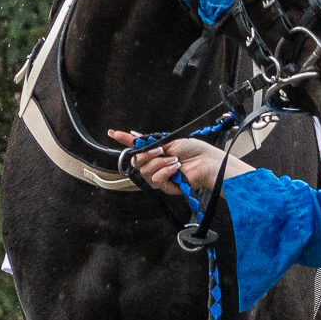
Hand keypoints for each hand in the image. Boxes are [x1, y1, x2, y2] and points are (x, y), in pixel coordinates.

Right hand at [112, 132, 244, 195]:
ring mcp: (160, 176)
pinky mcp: (167, 186)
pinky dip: (164, 172)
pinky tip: (175, 168)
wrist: (207, 162)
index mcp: (157, 151)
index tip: (113, 133)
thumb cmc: (194, 150)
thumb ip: (150, 141)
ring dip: (159, 163)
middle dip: (146, 154)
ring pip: (145, 171)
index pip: (136, 147)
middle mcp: (156, 164)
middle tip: (160, 150)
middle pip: (137, 161)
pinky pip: (155, 180)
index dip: (124, 140)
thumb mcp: (170, 140)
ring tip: (174, 160)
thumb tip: (134, 135)